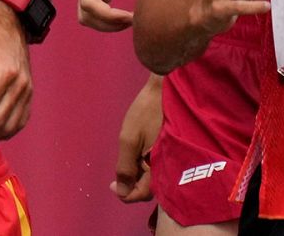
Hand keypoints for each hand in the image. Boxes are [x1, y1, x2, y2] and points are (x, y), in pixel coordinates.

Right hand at [78, 0, 142, 31]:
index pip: (88, 3)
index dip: (107, 16)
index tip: (131, 17)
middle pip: (86, 15)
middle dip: (108, 24)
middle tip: (134, 21)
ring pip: (88, 19)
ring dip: (108, 26)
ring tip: (133, 20)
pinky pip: (97, 16)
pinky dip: (111, 23)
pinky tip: (130, 18)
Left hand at [110, 75, 162, 202]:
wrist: (165, 89)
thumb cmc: (146, 113)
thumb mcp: (129, 139)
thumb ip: (125, 167)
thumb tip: (121, 192)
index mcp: (160, 168)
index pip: (141, 194)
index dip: (125, 193)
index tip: (112, 185)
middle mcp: (169, 168)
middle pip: (148, 187)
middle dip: (131, 183)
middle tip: (117, 174)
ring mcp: (171, 158)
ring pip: (152, 176)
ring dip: (138, 173)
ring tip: (128, 158)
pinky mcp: (171, 149)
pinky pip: (157, 165)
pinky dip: (145, 164)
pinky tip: (138, 152)